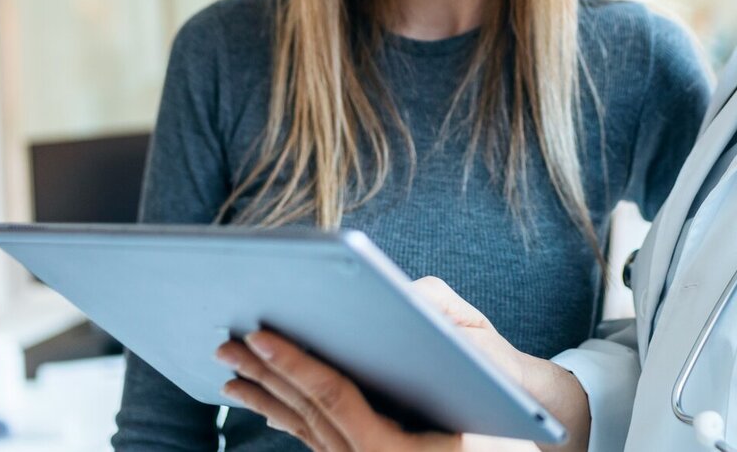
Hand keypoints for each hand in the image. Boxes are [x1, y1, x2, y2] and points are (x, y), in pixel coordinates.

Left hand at [215, 277, 589, 451]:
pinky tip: (268, 402)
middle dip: (267, 374)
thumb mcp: (487, 374)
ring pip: (305, 429)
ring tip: (232, 372)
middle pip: (308, 412)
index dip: (295, 364)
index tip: (262, 336)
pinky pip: (318, 439)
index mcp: (394, 450)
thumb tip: (410, 299)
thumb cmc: (508, 419)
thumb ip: (454, 328)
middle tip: (229, 341)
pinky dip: (288, 416)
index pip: (334, 399)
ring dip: (267, 396)